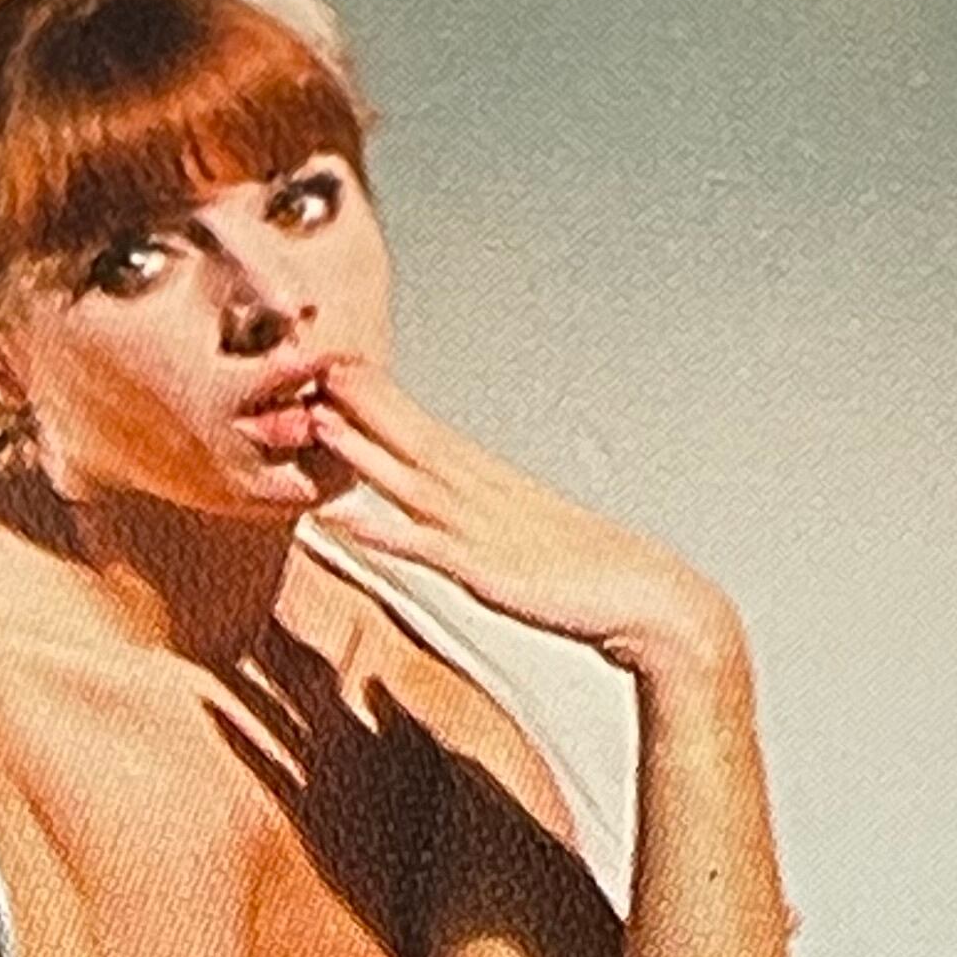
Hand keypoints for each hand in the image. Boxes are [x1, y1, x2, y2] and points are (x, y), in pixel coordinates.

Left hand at [304, 356, 737, 673]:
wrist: (645, 594)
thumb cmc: (590, 571)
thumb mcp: (529, 535)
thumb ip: (489, 522)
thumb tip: (460, 518)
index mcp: (490, 481)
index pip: (426, 427)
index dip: (381, 396)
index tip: (338, 366)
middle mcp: (481, 493)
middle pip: (412, 435)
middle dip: (361, 401)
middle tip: (312, 361)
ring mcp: (480, 527)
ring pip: (410, 478)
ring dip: (362, 448)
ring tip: (317, 417)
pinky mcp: (484, 568)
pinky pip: (421, 547)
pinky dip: (381, 530)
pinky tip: (343, 518)